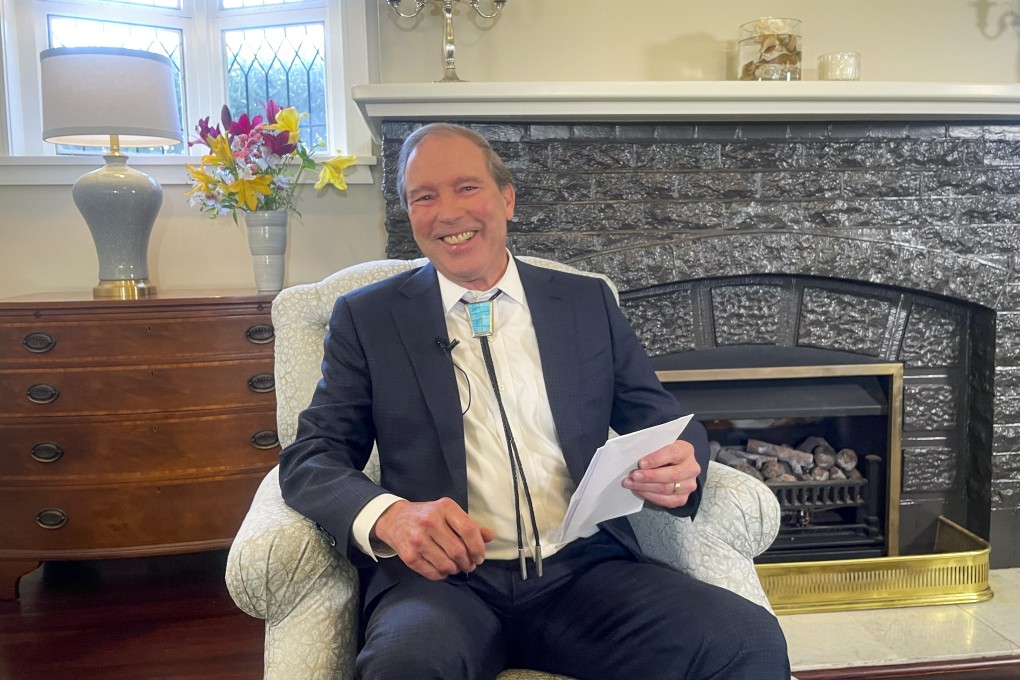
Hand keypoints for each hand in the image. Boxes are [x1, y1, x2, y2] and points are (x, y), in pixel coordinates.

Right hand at [371, 497, 494, 579]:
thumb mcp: (449, 513)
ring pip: (446, 565)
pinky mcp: (409, 556)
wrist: (394, 519)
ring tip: (457, 567)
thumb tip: (491, 536)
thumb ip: (470, 525)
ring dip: (456, 570)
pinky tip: (444, 569)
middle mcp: (429, 522)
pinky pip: (433, 573)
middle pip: (458, 551)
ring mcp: (417, 539)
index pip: (468, 530)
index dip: (478, 547)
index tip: (480, 556)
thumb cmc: (427, 516)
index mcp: (444, 508)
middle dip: (469, 562)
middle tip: (470, 565)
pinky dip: (442, 575)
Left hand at [622, 439, 700, 508]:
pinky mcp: (682, 498)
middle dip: (650, 476)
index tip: (641, 463)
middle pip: (672, 475)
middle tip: (634, 476)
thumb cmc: (663, 454)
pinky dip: (650, 496)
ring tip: (631, 484)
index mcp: (686, 450)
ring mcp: (689, 485)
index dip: (656, 459)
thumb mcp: (660, 446)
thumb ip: (651, 450)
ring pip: (667, 489)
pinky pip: (665, 500)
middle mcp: (692, 468)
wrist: (673, 466)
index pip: (673, 453)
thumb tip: (635, 460)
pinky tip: (639, 490)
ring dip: (646, 487)